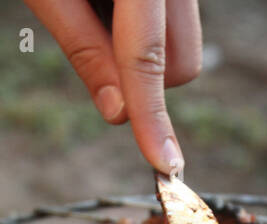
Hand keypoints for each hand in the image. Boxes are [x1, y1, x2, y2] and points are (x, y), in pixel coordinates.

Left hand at [24, 0, 201, 174]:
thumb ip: (83, 48)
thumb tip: (117, 113)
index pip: (147, 59)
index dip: (151, 116)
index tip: (164, 164)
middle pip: (181, 65)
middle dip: (144, 81)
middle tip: (87, 40)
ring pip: (183, 51)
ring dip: (145, 55)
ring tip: (96, 9)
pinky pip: (176, 30)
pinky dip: (147, 33)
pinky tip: (110, 4)